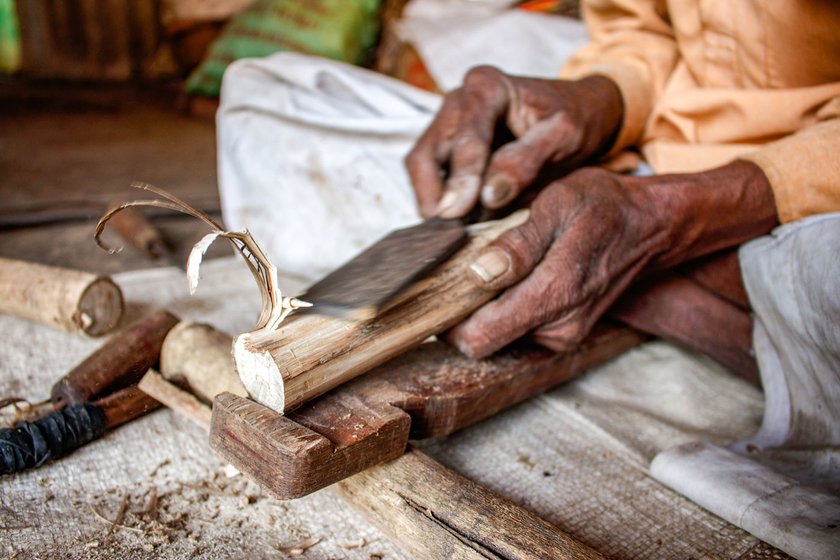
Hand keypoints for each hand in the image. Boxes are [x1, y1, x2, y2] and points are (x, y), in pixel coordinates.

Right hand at [405, 66, 622, 218]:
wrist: (580, 112)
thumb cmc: (576, 120)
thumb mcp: (564, 137)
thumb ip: (526, 162)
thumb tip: (488, 195)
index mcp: (487, 87)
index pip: (465, 139)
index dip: (461, 179)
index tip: (458, 213)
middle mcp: (459, 99)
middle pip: (428, 151)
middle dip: (436, 194)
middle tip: (449, 230)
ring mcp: (450, 121)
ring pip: (421, 164)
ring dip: (432, 199)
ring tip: (451, 230)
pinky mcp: (448, 143)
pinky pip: (429, 173)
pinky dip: (438, 198)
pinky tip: (456, 221)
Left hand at [449, 161, 777, 357]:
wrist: (649, 224)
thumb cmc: (604, 207)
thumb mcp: (558, 205)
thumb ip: (518, 244)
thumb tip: (479, 273)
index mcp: (553, 297)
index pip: (477, 338)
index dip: (447, 319)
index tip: (436, 287)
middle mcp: (557, 329)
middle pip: (482, 339)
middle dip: (464, 308)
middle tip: (461, 265)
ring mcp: (561, 335)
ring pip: (497, 334)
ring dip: (485, 305)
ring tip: (491, 262)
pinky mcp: (562, 333)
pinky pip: (516, 328)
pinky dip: (503, 306)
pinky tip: (510, 274)